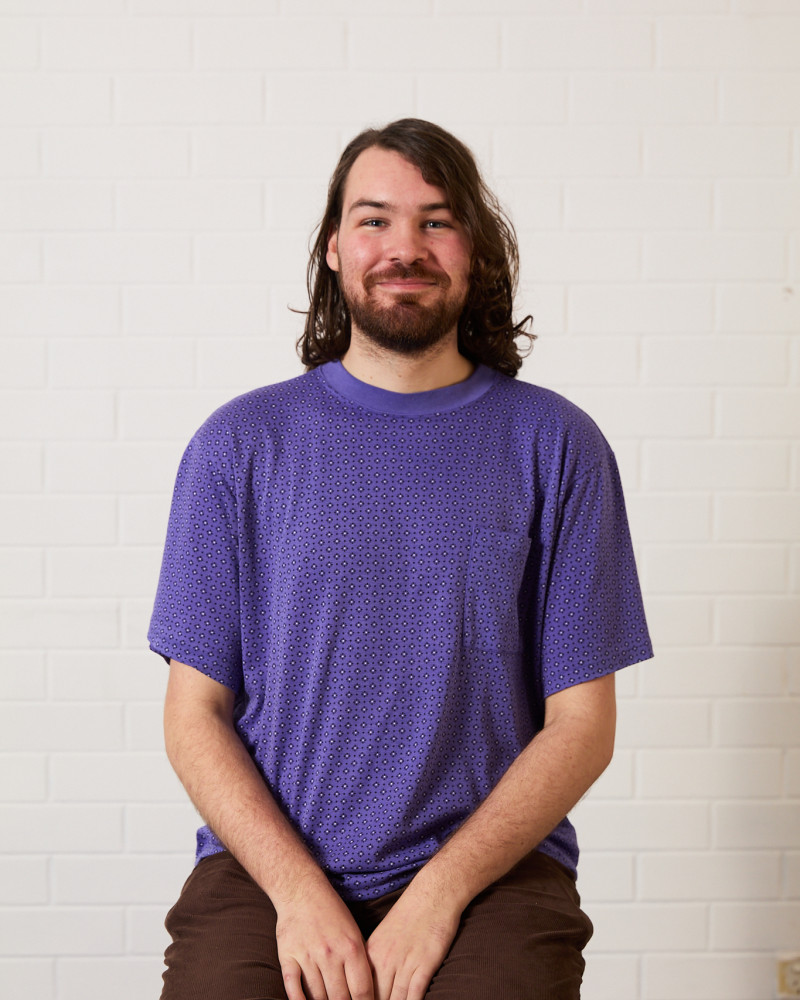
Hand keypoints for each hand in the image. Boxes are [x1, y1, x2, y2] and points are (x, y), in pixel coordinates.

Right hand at [276, 879, 374, 999]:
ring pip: (318, 997)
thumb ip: (359, 963)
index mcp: (352, 948)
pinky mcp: (288, 956)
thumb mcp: (354, 933)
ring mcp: (308, 956)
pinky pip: (294, 989)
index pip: (362, 992)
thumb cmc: (332, 913)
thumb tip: (365, 994)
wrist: (301, 890)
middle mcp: (331, 954)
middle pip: (340, 999)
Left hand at [366, 885, 460, 999]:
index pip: (360, 992)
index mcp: (369, 954)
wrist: (433, 893)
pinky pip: (414, 995)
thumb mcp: (383, 936)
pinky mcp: (424, 964)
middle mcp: (383, 961)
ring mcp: (404, 963)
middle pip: (375, 999)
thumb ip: (375, 962)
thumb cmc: (410, 913)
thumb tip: (370, 986)